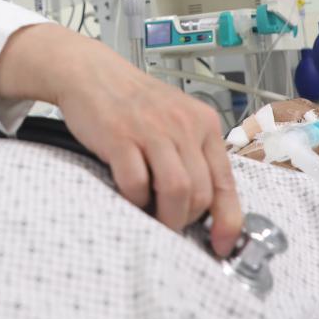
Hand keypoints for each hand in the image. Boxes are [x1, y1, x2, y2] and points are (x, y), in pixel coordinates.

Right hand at [0, 23, 242, 255]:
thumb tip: (206, 206)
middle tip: (170, 222)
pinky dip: (134, 199)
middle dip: (186, 220)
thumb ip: (193, 154)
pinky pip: (136, 183)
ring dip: (165, 216)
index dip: (227, 221)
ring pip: (176, 191)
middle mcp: (184, 126)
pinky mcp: (121, 137)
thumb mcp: (175, 119)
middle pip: (201, 193)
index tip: (220, 245)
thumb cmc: (133, 102)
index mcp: (204, 124)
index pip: (226, 182)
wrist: (91, 73)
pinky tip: (128, 193)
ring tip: (152, 216)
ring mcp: (152, 130)